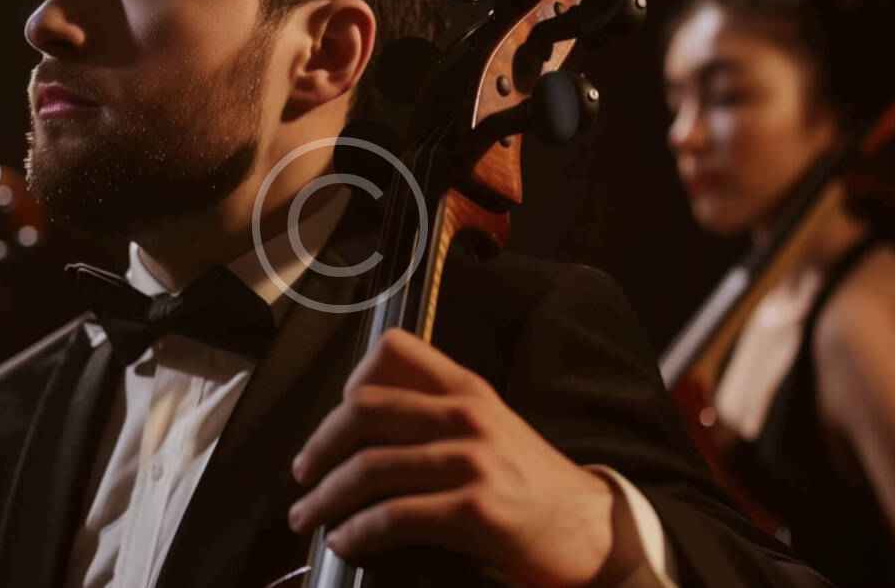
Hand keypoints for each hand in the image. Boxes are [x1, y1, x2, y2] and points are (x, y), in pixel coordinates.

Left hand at [289, 328, 620, 586]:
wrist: (592, 530)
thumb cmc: (530, 484)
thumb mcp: (489, 428)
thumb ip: (436, 417)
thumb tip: (363, 434)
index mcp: (466, 388)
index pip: (393, 353)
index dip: (350, 383)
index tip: (333, 421)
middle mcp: (466, 415)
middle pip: (364, 410)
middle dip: (319, 446)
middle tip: (302, 474)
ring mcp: (473, 461)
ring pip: (370, 467)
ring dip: (326, 497)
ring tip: (309, 517)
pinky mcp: (476, 510)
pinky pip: (394, 516)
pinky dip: (357, 531)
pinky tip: (346, 541)